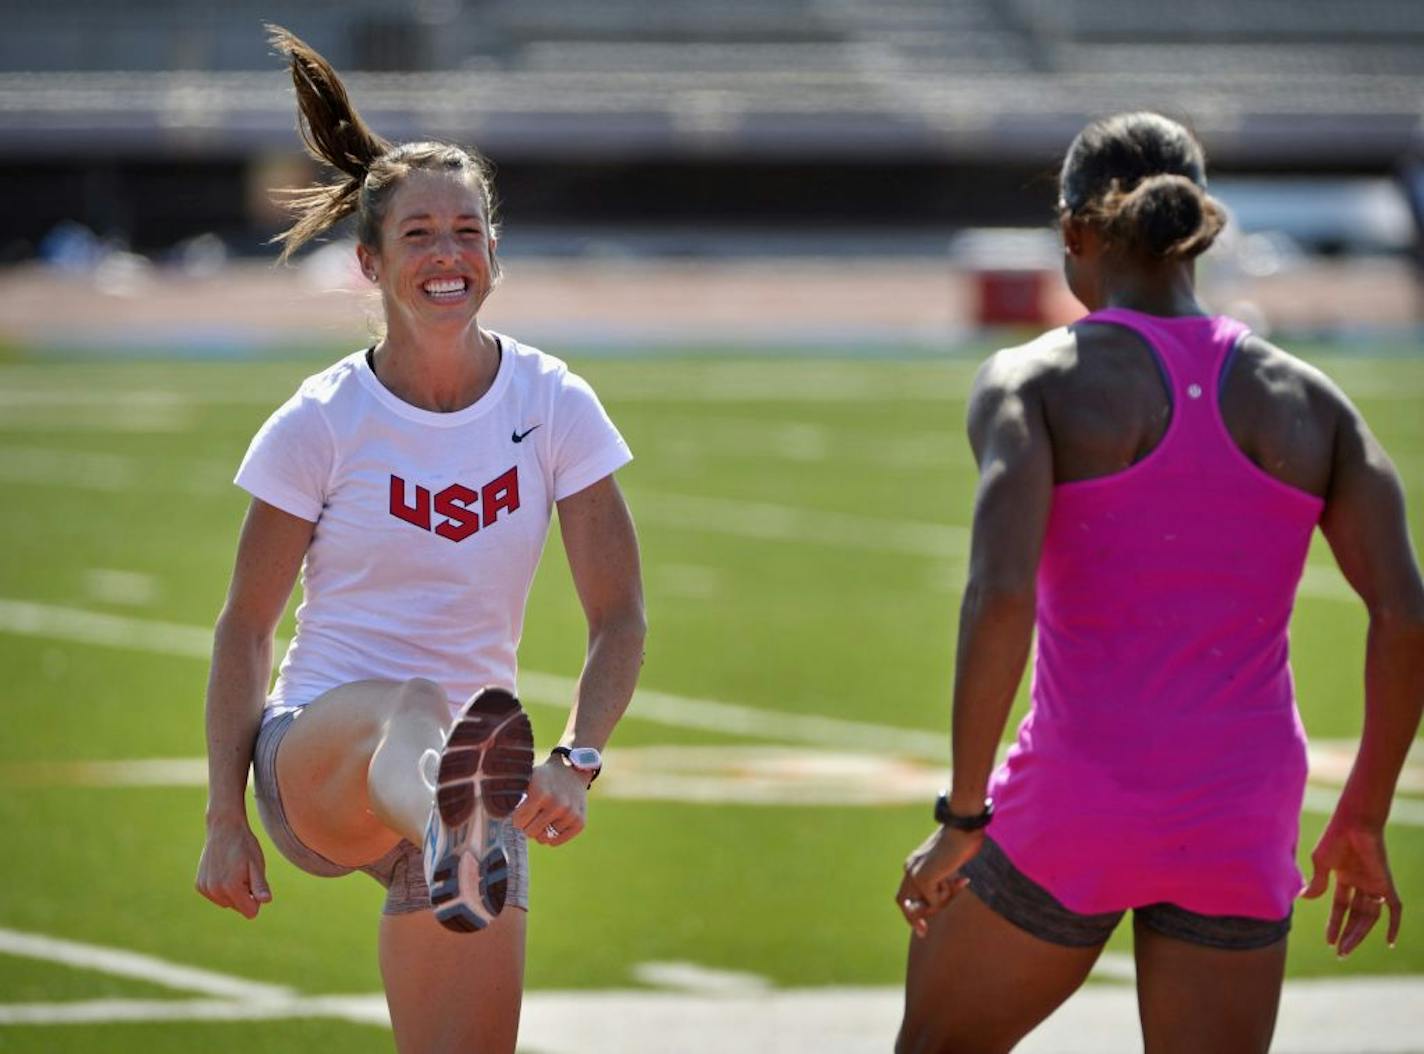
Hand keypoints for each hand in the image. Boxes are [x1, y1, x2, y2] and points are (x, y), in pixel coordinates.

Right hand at [195, 817, 271, 919]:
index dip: (257, 898)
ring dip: (233, 891)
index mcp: (231, 887)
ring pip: (227, 903)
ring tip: (234, 869)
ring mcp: (205, 889)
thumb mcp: (257, 864)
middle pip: (238, 908)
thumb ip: (260, 885)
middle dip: (245, 894)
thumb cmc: (245, 845)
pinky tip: (224, 870)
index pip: (251, 912)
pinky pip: (216, 896)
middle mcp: (215, 891)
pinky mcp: (199, 885)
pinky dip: (222, 888)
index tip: (255, 881)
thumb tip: (266, 901)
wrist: (224, 828)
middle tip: (244, 871)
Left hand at [512, 758, 587, 846]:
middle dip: (528, 826)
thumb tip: (490, 813)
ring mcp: (571, 814)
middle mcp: (558, 804)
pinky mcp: (580, 822)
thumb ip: (510, 792)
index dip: (517, 819)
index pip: (519, 821)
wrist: (573, 769)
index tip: (519, 814)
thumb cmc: (544, 776)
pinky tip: (552, 823)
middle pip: (531, 832)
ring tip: (543, 818)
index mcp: (541, 793)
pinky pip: (557, 841)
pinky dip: (552, 836)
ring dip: (540, 831)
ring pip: (544, 839)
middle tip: (531, 816)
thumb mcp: (527, 777)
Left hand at [896, 826, 982, 936]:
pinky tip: (956, 877)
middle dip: (920, 917)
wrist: (964, 827)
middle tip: (928, 925)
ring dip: (943, 901)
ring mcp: (914, 873)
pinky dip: (949, 894)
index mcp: (914, 864)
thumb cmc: (963, 844)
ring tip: (956, 881)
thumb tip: (931, 907)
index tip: (922, 930)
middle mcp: (910, 868)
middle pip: (905, 905)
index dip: (911, 914)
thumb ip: (939, 885)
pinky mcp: (923, 877)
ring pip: (925, 906)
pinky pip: (936, 901)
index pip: (904, 896)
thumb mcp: (949, 868)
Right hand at [1301, 816, 1400, 955]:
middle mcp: (1361, 884)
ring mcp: (1374, 885)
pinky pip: (1393, 908)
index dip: (1334, 923)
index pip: (1340, 907)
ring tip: (1346, 948)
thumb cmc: (1335, 837)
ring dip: (1359, 934)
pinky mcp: (1385, 884)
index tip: (1328, 941)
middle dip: (1347, 934)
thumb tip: (1306, 898)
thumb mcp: (1321, 862)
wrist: (1354, 822)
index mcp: (1345, 877)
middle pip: (1356, 916)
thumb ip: (1317, 882)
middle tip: (1340, 952)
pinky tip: (1390, 941)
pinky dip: (1394, 925)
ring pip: (1370, 916)